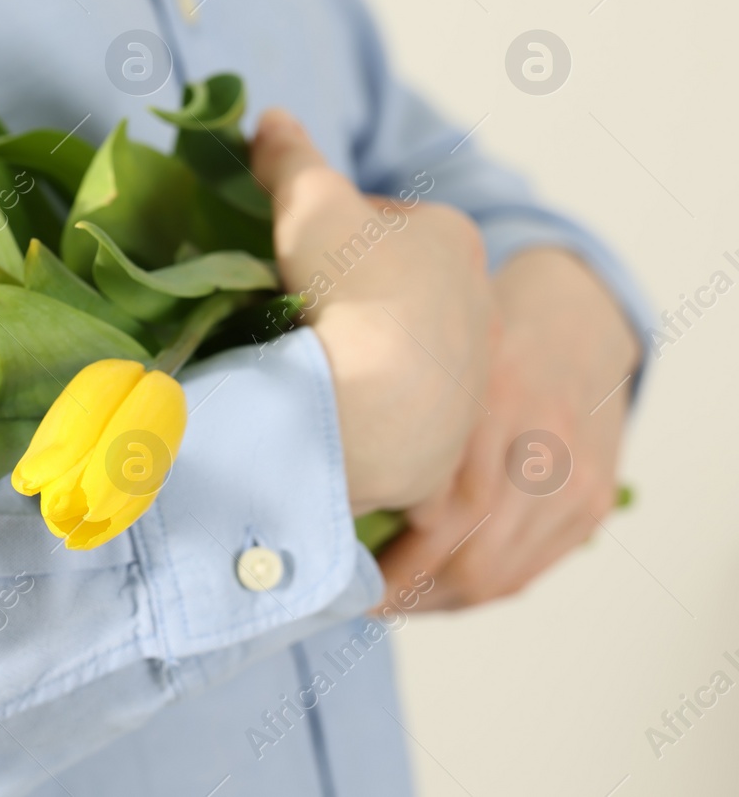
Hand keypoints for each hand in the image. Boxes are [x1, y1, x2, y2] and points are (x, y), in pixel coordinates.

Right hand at [251, 109, 496, 513]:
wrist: (377, 408)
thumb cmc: (350, 288)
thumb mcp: (307, 203)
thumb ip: (288, 158)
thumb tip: (269, 116)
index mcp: (454, 234)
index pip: (384, 220)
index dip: (333, 232)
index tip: (295, 255)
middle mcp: (480, 299)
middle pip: (402, 286)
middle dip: (357, 294)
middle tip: (300, 310)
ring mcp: (472, 370)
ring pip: (408, 349)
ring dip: (367, 351)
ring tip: (314, 362)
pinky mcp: (455, 432)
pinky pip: (407, 409)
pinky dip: (374, 407)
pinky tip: (335, 408)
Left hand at [377, 247, 639, 608]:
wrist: (575, 320)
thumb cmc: (480, 339)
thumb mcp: (434, 359)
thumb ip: (399, 423)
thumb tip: (328, 496)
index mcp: (493, 408)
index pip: (441, 518)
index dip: (391, 563)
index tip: (342, 573)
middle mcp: (542, 453)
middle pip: (472, 560)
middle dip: (408, 593)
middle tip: (357, 598)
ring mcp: (574, 485)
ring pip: (500, 576)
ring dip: (439, 601)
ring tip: (392, 600)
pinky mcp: (593, 506)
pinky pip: (529, 571)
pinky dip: (479, 589)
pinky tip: (439, 588)